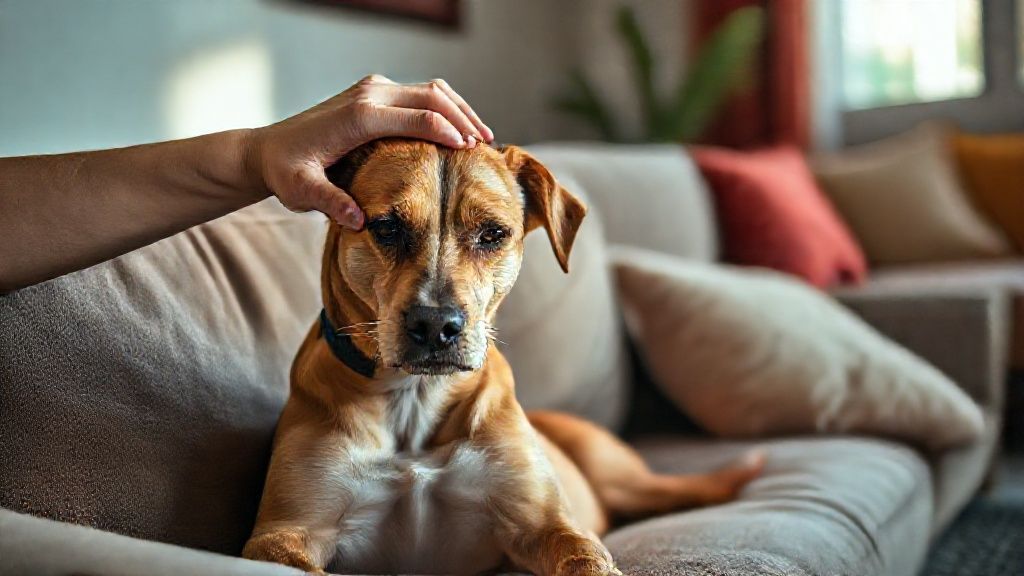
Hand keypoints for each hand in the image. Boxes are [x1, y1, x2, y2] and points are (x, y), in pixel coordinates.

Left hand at [246, 75, 493, 228]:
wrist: (266, 150)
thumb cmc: (285, 172)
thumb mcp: (302, 191)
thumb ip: (332, 203)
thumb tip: (362, 222)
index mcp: (359, 117)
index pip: (420, 117)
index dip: (450, 133)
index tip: (473, 153)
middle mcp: (369, 95)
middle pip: (432, 96)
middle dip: (464, 119)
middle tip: (487, 145)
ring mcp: (372, 89)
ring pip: (430, 89)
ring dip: (458, 109)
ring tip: (481, 136)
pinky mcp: (374, 93)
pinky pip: (418, 93)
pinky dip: (443, 107)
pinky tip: (457, 129)